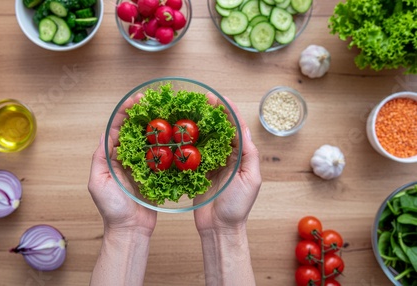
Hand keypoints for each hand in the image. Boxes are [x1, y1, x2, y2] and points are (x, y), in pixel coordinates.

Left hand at [88, 93, 156, 235]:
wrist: (131, 229)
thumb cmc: (112, 209)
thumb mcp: (98, 182)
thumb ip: (100, 159)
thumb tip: (105, 135)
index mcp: (111, 158)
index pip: (116, 130)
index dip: (123, 114)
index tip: (133, 101)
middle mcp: (126, 159)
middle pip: (133, 131)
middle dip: (141, 115)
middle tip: (151, 101)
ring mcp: (142, 166)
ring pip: (148, 141)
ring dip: (154, 127)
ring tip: (163, 112)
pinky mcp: (156, 175)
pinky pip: (161, 156)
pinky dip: (166, 145)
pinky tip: (173, 135)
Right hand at [194, 93, 261, 231]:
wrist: (219, 228)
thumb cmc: (237, 207)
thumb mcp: (250, 180)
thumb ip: (249, 155)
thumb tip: (244, 132)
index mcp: (241, 156)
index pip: (236, 128)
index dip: (228, 111)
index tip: (219, 98)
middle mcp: (226, 156)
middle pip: (219, 129)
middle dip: (211, 113)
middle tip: (201, 99)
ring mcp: (210, 163)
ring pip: (204, 138)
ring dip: (198, 124)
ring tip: (189, 109)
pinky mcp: (196, 171)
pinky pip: (191, 153)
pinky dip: (186, 142)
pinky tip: (179, 131)